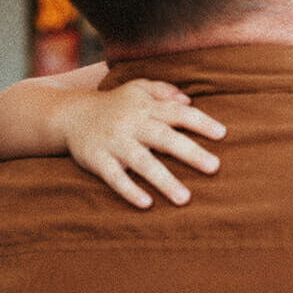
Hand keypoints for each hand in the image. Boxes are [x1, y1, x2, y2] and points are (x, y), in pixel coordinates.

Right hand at [60, 80, 224, 208]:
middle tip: (214, 167)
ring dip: (164, 180)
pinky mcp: (97, 160)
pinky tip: (147, 204)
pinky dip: (129, 190)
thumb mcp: (137, 89)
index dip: (200, 122)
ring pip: (142, 162)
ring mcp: (114, 143)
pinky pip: (114, 177)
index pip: (178, 113)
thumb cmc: (114, 104)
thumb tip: (189, 99)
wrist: (70, 114)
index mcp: (146, 108)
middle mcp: (132, 124)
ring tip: (185, 199)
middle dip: (190, 153)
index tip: (223, 135)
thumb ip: (163, 91)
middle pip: (165, 138)